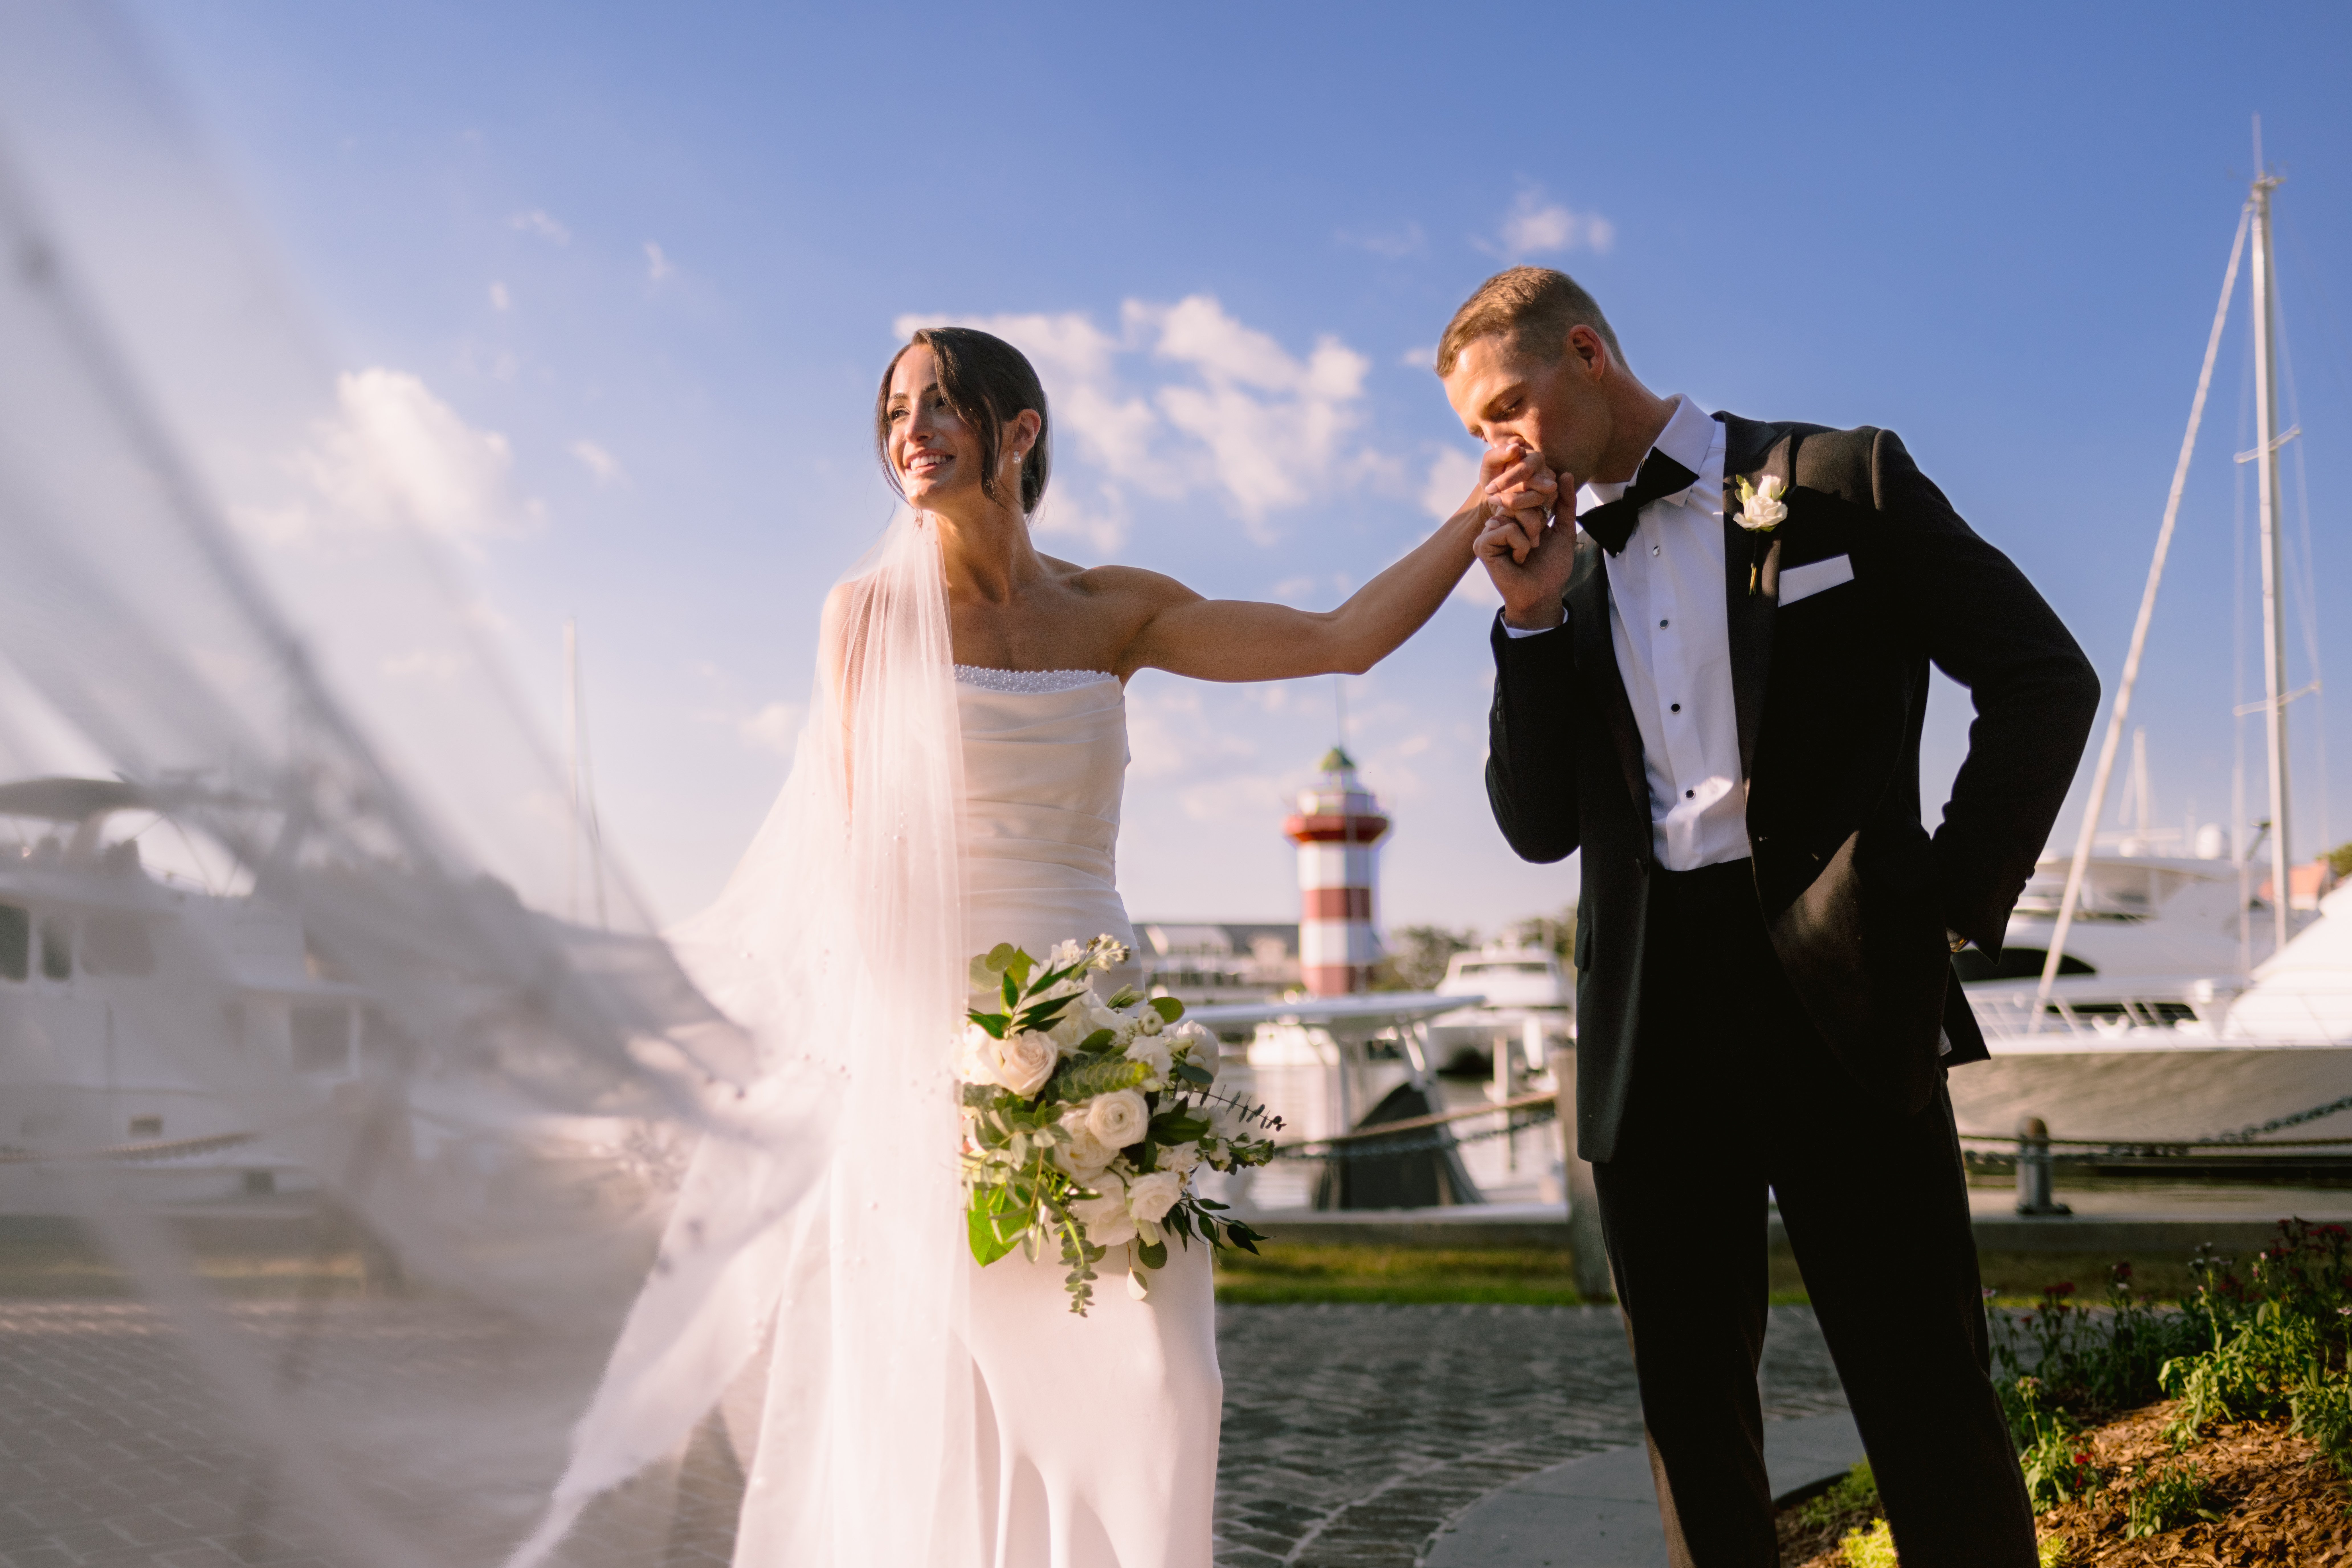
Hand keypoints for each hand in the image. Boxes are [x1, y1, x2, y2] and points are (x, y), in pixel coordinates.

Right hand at [1472, 444, 1574, 629]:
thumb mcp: (1564, 529)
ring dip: (1529, 534)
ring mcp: (1489, 532)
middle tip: (1537, 543)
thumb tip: (1565, 473)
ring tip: (1528, 551)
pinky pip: (1504, 529)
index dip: (1543, 507)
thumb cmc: (1552, 566)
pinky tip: (1518, 559)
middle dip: (1537, 522)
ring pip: (1511, 512)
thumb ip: (1565, 503)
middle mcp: (1501, 520)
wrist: (1542, 594)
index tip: (1546, 530)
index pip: (1528, 493)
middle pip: (1520, 500)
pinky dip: (1519, 544)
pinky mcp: (1482, 544)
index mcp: (1517, 515)